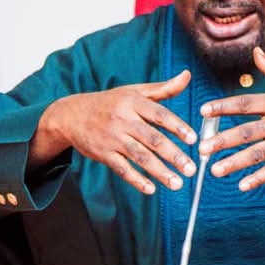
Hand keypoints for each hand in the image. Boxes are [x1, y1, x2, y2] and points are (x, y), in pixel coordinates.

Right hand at [33, 70, 196, 193]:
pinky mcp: (102, 153)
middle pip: (152, 139)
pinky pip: (122, 168)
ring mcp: (112, 138)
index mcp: (133, 102)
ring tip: (178, 184)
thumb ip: (163, 88)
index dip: (177, 127)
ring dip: (160, 172)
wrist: (71, 115)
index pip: (160, 115)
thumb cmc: (110, 102)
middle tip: (192, 169)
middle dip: (173, 155)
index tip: (193, 139)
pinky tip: (151, 189)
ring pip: (139, 156)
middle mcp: (123, 119)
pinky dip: (136, 180)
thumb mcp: (134, 91)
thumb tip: (187, 75)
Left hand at [198, 48, 264, 190]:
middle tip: (202, 148)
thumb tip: (255, 52)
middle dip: (222, 141)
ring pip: (258, 154)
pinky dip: (259, 178)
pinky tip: (243, 185)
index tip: (202, 111)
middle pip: (246, 132)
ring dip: (235, 163)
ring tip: (214, 171)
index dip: (223, 107)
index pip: (245, 103)